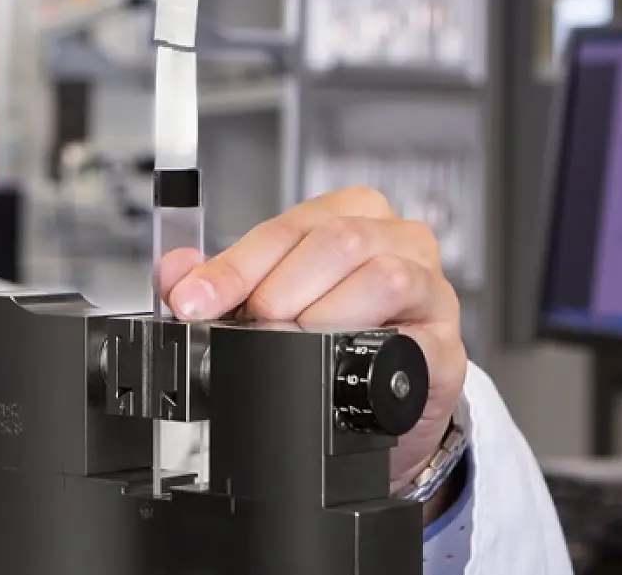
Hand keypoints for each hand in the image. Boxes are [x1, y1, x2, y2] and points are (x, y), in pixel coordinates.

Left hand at [155, 187, 467, 502]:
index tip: (194, 301)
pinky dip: (374, 347)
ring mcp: (430, 288)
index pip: (287, 227)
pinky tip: (347, 365)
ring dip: (324, 316)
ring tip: (297, 346)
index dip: (233, 266)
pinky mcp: (446, 342)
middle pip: (336, 241)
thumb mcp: (278, 301)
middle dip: (279, 291)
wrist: (388, 406)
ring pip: (382, 276)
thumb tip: (175, 272)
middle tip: (254, 329)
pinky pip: (414, 335)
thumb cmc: (337, 338)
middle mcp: (397, 240)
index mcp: (352, 215)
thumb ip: (224, 281)